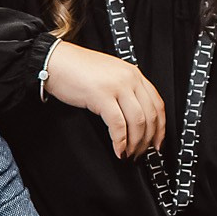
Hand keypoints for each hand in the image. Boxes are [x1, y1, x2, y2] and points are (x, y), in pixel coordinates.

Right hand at [41, 41, 165, 159]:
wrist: (56, 61)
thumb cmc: (77, 70)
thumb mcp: (110, 76)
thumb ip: (125, 91)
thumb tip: (134, 118)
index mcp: (134, 74)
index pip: (157, 103)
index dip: (160, 127)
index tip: (158, 142)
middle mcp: (129, 79)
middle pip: (150, 115)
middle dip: (148, 139)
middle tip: (143, 153)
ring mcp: (117, 86)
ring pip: (137, 122)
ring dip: (135, 143)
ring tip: (129, 154)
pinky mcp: (102, 96)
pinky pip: (118, 125)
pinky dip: (120, 141)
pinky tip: (118, 149)